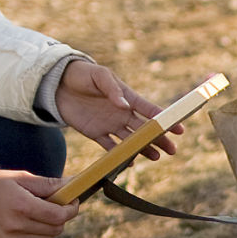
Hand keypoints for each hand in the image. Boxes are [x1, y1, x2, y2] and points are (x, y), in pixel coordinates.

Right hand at [0, 169, 78, 237]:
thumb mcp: (20, 178)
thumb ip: (48, 184)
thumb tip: (73, 184)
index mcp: (22, 206)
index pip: (58, 216)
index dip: (71, 210)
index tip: (72, 202)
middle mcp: (16, 226)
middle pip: (55, 230)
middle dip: (61, 219)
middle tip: (57, 207)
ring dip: (50, 229)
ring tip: (41, 215)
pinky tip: (28, 225)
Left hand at [54, 60, 180, 159]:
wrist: (57, 84)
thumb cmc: (82, 75)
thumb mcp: (99, 76)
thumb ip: (112, 90)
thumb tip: (125, 106)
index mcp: (127, 97)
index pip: (149, 109)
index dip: (165, 119)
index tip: (179, 127)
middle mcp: (122, 112)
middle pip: (145, 129)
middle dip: (159, 139)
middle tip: (173, 149)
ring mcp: (110, 124)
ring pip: (131, 140)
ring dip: (144, 149)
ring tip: (157, 157)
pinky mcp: (96, 133)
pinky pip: (110, 147)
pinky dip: (119, 155)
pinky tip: (129, 163)